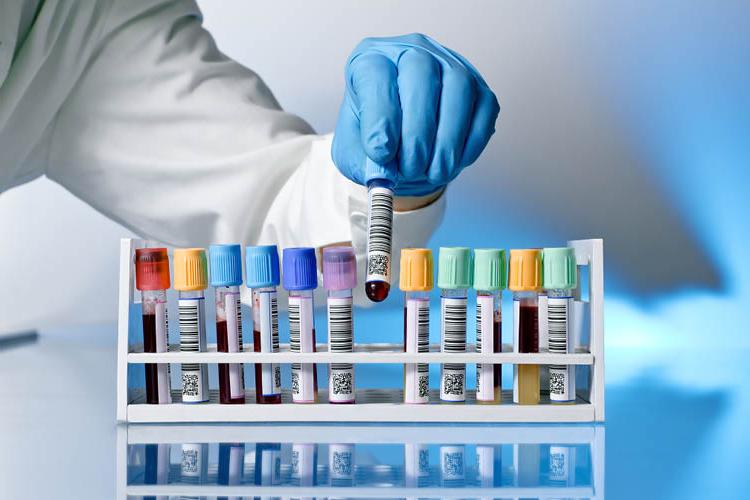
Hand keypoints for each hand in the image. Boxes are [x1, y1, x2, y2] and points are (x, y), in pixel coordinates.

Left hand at [332, 33, 499, 196]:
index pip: (376, 74)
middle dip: (417, 130)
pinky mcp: (478, 88)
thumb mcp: (356, 152)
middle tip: (412, 167)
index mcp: (372, 59)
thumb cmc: (377, 137)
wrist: (401, 144)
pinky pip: (484, 109)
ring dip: (447, 139)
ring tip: (434, 172)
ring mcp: (451, 66)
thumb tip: (384, 174)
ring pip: (458, 88)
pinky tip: (454, 163)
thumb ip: (365, 161)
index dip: (380, 116)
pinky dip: (471, 142)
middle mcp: (412, 52)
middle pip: (421, 73)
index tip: (381, 153)